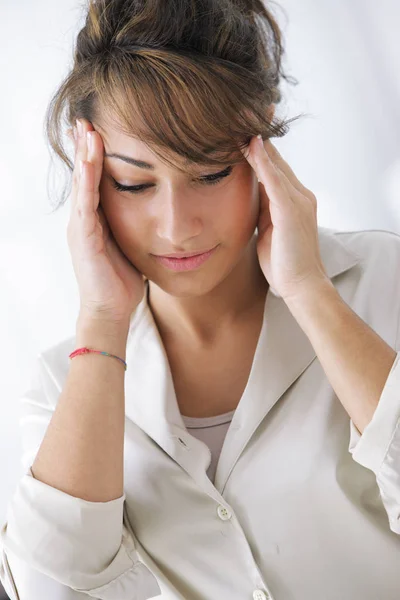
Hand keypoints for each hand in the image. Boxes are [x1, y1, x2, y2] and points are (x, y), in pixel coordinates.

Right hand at [66, 118, 144, 323]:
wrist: (112, 309)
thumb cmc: (123, 279)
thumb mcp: (131, 243)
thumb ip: (135, 223)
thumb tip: (155, 208)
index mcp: (97, 218)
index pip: (95, 179)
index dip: (96, 154)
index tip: (101, 128)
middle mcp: (85, 217)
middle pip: (84, 174)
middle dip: (85, 146)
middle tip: (87, 117)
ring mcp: (81, 226)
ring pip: (82, 183)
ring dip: (84, 155)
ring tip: (86, 128)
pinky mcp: (84, 236)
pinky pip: (86, 202)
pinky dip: (87, 178)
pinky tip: (90, 158)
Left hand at [240, 135, 330, 301]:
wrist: (300, 286)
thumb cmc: (282, 262)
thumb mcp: (268, 230)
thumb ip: (262, 210)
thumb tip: (248, 197)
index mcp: (293, 200)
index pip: (274, 168)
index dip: (258, 149)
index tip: (239, 131)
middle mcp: (300, 195)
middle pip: (276, 160)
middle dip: (258, 138)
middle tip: (239, 113)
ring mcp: (298, 201)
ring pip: (275, 165)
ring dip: (257, 144)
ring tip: (239, 122)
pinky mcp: (292, 211)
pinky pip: (275, 181)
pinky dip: (263, 162)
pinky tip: (251, 145)